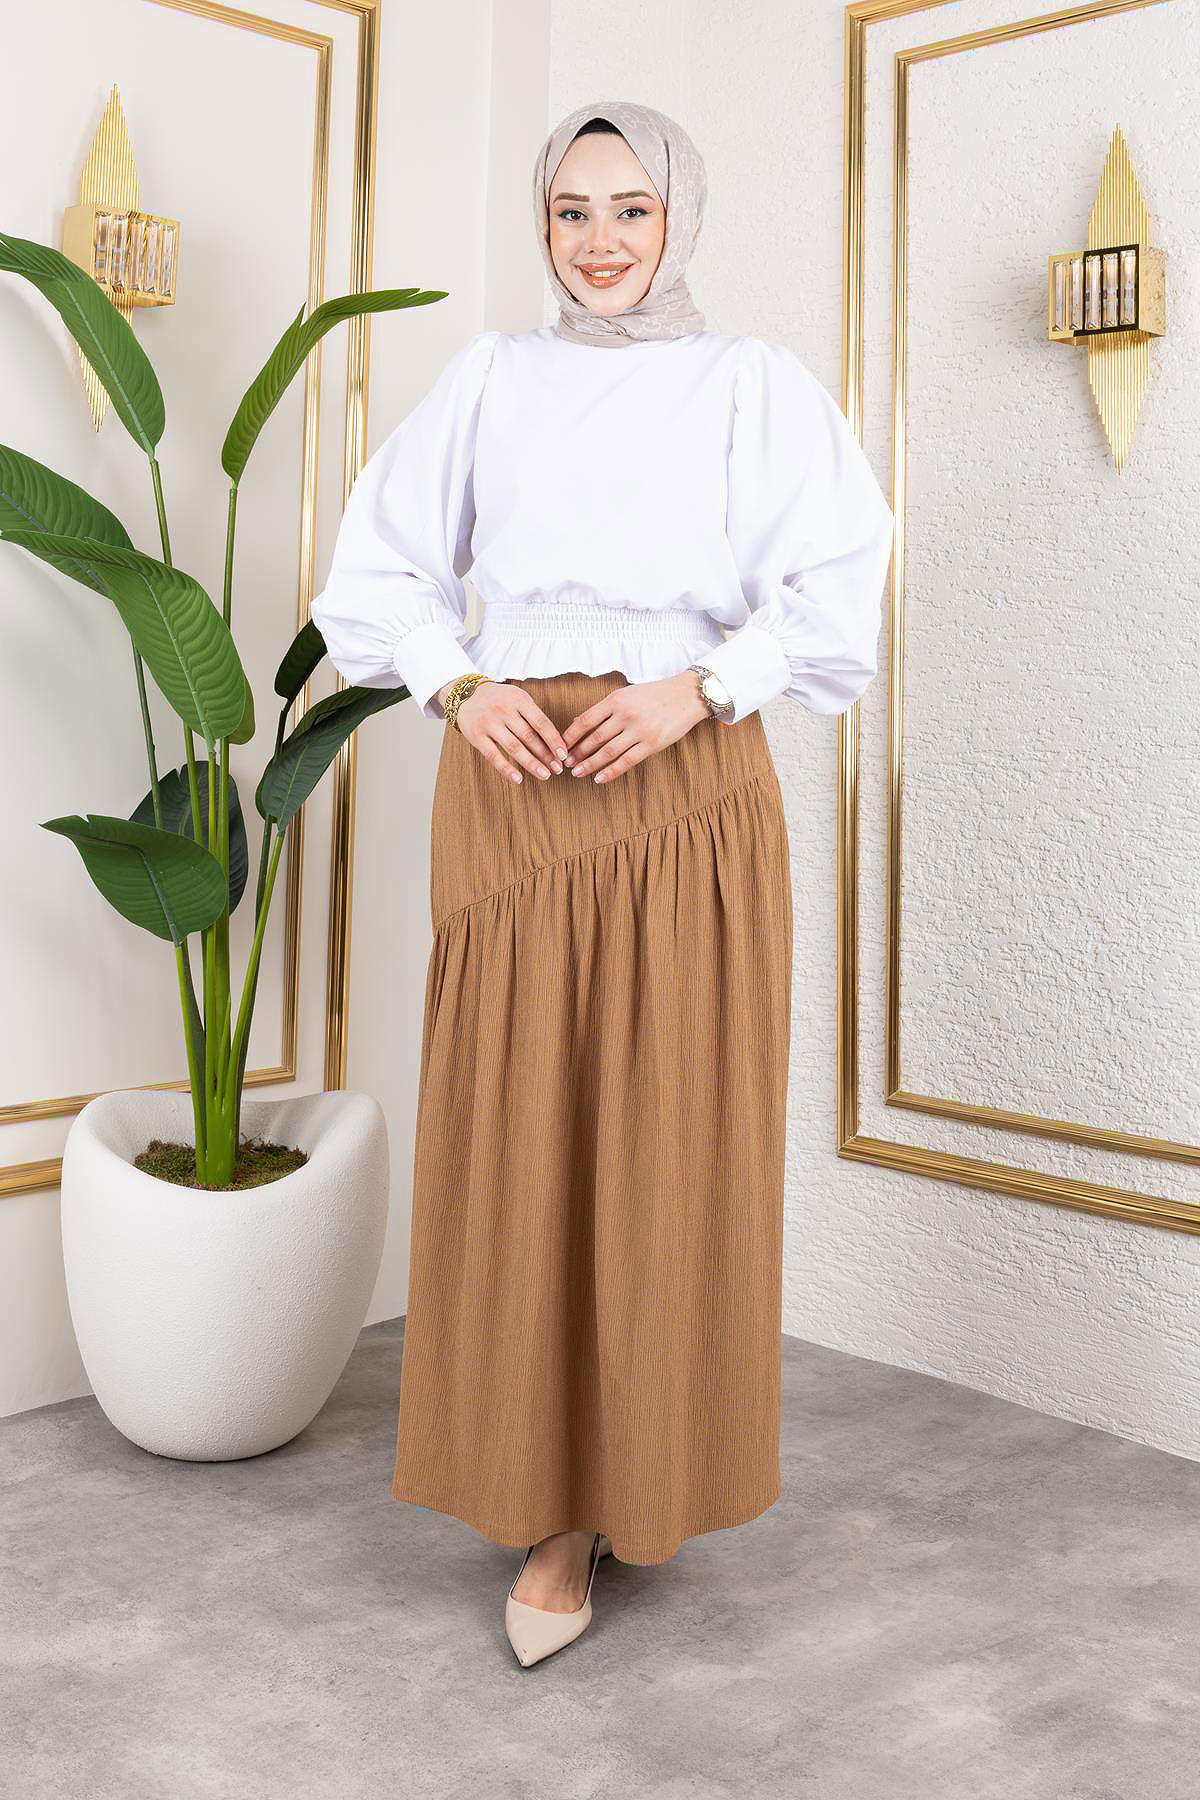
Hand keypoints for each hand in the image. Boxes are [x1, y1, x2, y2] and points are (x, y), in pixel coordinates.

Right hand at [437, 677, 571, 785]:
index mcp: (519, 700)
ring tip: (545, 775)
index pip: (541, 722)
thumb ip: (534, 716)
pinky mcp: (477, 737)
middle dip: (546, 755)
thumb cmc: (500, 700)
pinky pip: (494, 756)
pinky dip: (507, 769)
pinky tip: (518, 779)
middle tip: (558, 769)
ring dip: (531, 764)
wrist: (466, 695)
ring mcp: (489, 723)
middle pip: (529, 737)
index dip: (554, 740)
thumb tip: (555, 743)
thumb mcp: (518, 699)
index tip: (564, 755)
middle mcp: (504, 710)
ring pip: (514, 747)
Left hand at [562, 670, 709, 782]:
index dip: (570, 735)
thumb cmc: (654, 695)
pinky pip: (626, 761)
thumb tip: (578, 722)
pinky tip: (599, 779)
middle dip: (577, 753)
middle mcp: (625, 714)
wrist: (686, 695)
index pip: (586, 720)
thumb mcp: (627, 694)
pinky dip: (611, 771)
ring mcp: (639, 730)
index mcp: (616, 699)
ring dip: (589, 764)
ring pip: (607, 752)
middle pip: (594, 738)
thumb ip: (605, 708)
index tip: (560, 746)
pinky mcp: (652, 744)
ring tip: (577, 773)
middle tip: (566, 764)